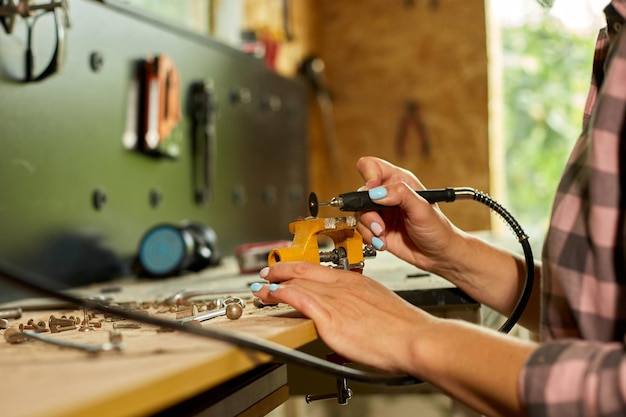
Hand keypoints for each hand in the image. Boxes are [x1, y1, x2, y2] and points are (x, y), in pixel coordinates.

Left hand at [251, 261, 437, 374]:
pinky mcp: (330, 317)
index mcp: (356, 282)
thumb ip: (360, 310)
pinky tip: (271, 295)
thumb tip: (351, 319)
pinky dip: (281, 294)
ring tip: (260, 286)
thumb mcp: (379, 308)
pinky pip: (299, 299)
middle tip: (267, 272)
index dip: (298, 268)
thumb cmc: (404, 330)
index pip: (319, 269)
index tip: (287, 270)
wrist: (415, 339)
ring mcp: (336, 300)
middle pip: (304, 271)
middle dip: (281, 270)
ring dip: (274, 284)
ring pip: (297, 283)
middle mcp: (344, 286)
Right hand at [355, 156, 465, 274]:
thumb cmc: (437, 229)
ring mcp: (381, 213)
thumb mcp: (422, 208)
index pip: (372, 167)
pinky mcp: (377, 229)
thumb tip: (377, 192)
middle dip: (369, 213)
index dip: (368, 176)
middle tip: (379, 225)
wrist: (438, 255)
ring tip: (383, 236)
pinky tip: (383, 242)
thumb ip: (401, 195)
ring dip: (369, 228)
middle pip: (361, 194)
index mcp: (399, 181)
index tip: (372, 193)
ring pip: (360, 214)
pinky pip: (362, 230)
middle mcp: (387, 195)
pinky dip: (370, 238)